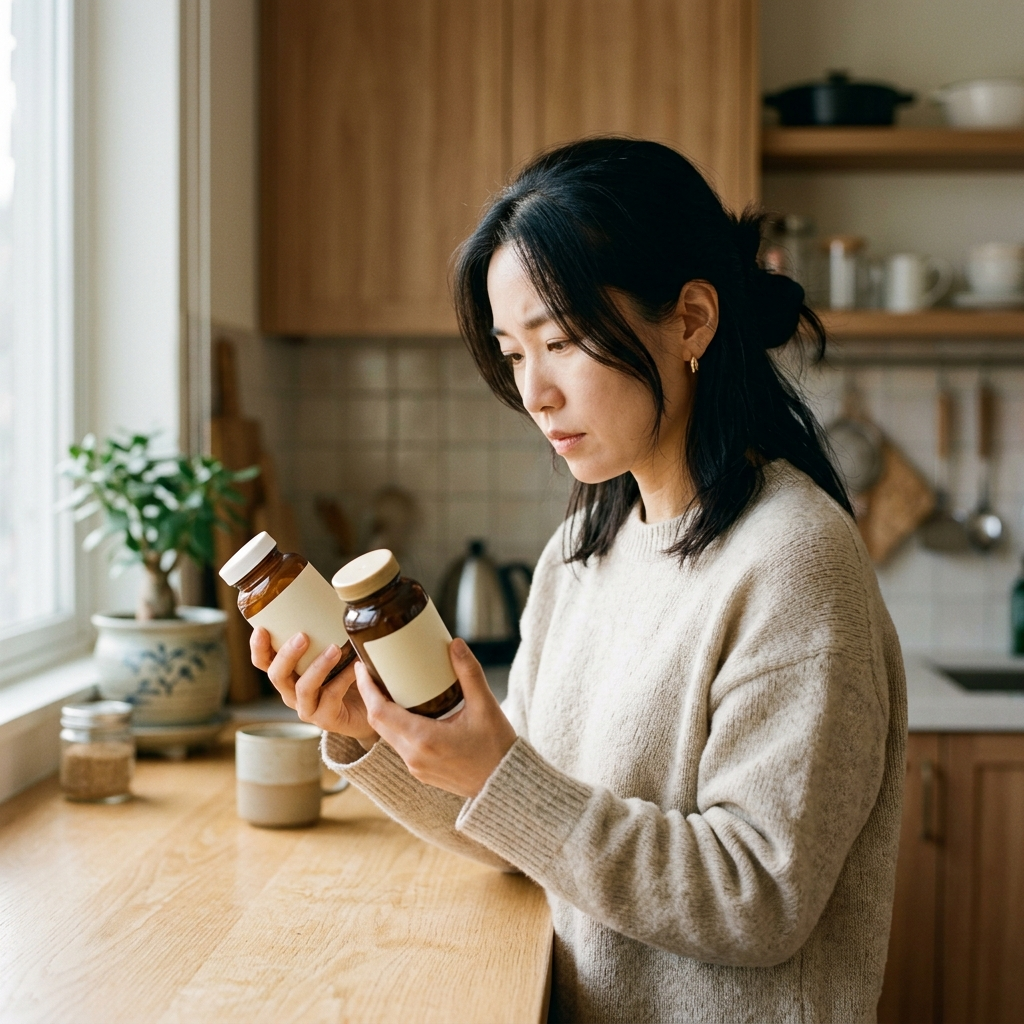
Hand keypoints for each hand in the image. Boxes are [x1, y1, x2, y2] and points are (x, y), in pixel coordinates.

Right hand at [250, 628, 377, 746]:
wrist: (370, 707)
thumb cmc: (348, 673)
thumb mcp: (334, 650)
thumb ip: (328, 629)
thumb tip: (333, 595)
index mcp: (287, 674)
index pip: (263, 662)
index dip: (258, 648)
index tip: (262, 629)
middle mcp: (291, 693)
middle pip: (276, 676)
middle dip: (286, 655)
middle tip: (302, 636)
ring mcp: (307, 708)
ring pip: (303, 688)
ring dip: (317, 667)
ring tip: (334, 648)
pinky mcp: (326, 719)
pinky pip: (332, 697)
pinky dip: (344, 678)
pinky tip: (355, 665)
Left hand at [355, 637, 516, 797]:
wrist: (505, 785)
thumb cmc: (497, 748)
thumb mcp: (486, 706)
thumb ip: (469, 673)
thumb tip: (455, 644)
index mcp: (424, 739)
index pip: (380, 712)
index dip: (367, 688)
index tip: (362, 667)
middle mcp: (413, 756)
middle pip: (378, 722)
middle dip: (370, 695)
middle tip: (371, 670)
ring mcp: (415, 766)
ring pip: (386, 734)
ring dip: (381, 711)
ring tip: (386, 686)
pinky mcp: (420, 771)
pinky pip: (398, 744)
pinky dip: (394, 724)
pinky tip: (405, 709)